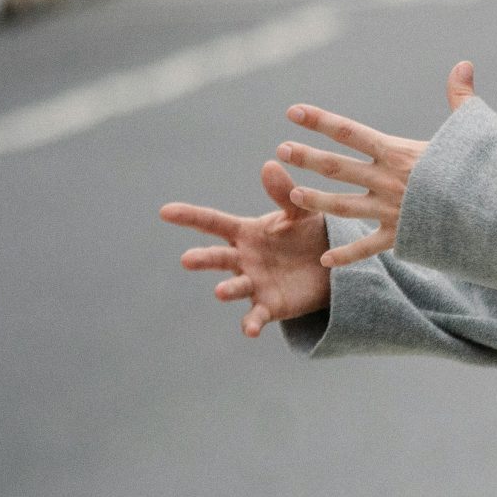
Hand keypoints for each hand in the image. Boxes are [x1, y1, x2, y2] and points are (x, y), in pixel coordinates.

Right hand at [161, 161, 334, 336]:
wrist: (330, 267)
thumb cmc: (307, 235)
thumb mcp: (300, 213)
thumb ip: (284, 194)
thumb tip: (269, 165)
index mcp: (246, 233)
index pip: (213, 223)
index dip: (190, 216)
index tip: (165, 211)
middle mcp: (243, 259)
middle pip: (218, 257)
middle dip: (203, 259)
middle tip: (187, 260)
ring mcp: (253, 283)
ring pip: (234, 287)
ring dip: (227, 289)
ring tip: (220, 291)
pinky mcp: (270, 306)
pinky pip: (257, 316)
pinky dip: (251, 323)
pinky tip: (250, 330)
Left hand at [274, 62, 477, 268]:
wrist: (496, 214)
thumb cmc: (487, 169)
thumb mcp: (475, 128)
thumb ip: (461, 97)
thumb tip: (463, 63)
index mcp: (400, 153)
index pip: (350, 132)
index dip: (320, 120)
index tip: (293, 112)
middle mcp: (388, 181)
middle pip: (338, 167)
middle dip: (308, 157)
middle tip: (281, 149)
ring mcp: (391, 210)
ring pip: (343, 205)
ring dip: (316, 199)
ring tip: (292, 193)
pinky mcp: (401, 237)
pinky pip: (367, 248)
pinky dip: (346, 255)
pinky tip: (325, 260)